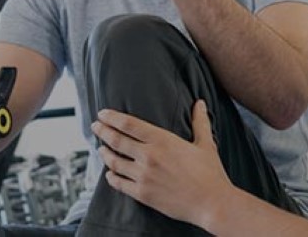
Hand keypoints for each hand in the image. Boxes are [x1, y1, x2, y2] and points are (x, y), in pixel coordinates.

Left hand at [92, 102, 237, 228]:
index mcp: (162, 140)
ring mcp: (143, 176)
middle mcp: (149, 156)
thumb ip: (199, 122)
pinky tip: (109, 174)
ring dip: (104, 153)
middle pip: (116, 140)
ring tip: (101, 149)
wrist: (211, 203)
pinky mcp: (142, 194)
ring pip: (114, 162)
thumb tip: (200, 103)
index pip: (129, 124)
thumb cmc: (210, 173)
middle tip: (95, 126)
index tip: (102, 114)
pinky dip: (111, 177)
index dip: (112, 118)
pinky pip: (118, 183)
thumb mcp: (206, 144)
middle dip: (102, 131)